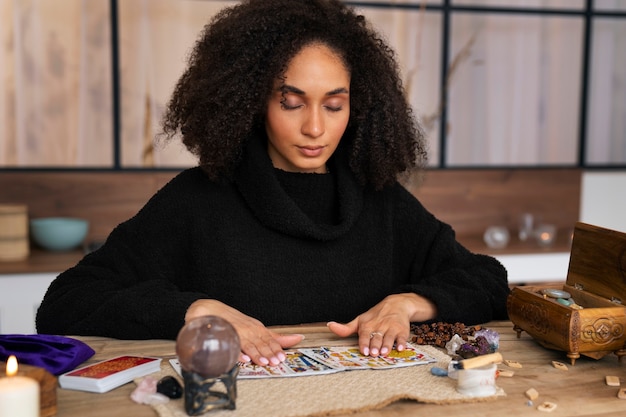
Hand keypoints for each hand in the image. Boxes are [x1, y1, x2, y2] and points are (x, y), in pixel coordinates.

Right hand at [185, 299, 303, 365]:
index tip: (283, 357)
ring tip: (264, 362)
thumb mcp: (256, 327)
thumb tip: (295, 339)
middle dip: (269, 352)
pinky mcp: (226, 335)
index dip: (277, 348)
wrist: (211, 310)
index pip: (270, 338)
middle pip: (261, 342)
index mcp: (257, 328)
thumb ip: (274, 336)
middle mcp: (249, 329)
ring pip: (249, 345)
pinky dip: (239, 352)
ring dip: (257, 354)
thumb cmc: (236, 321)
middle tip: (276, 361)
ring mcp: (238, 332)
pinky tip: (244, 358)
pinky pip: (233, 345)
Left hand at [327, 293, 435, 356]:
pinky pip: (402, 337)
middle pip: (377, 338)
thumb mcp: (360, 320)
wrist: (396, 304)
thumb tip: (330, 326)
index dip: (364, 343)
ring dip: (387, 345)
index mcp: (368, 325)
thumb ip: (346, 328)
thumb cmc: (375, 316)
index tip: (363, 351)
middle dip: (375, 346)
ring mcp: (391, 328)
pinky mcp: (402, 330)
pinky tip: (401, 348)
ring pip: (389, 338)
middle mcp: (379, 326)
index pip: (365, 335)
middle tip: (374, 353)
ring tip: (384, 352)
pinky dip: (402, 343)